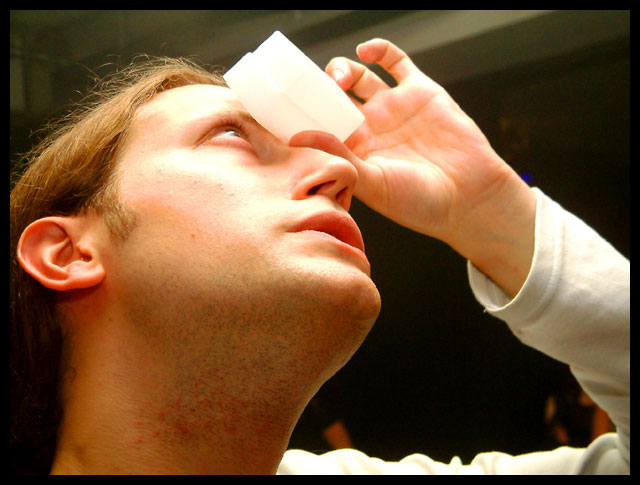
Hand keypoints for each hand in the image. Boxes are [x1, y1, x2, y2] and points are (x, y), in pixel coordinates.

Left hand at [291, 39, 536, 296]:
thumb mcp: (373, 182)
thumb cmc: (420, 201)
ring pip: (359, 78)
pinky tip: (365, 50)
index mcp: (356, 152)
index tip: (283, 107)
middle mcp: (372, 128)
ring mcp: (394, 108)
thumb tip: (299, 136)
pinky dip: (379, 51)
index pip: (321, 126)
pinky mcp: (419, 92)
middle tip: (309, 89)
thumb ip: (338, 155)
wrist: (470, 197)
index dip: (304, 115)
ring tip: (337, 78)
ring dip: (342, 70)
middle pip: (335, 99)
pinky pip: (395, 63)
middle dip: (318, 90)